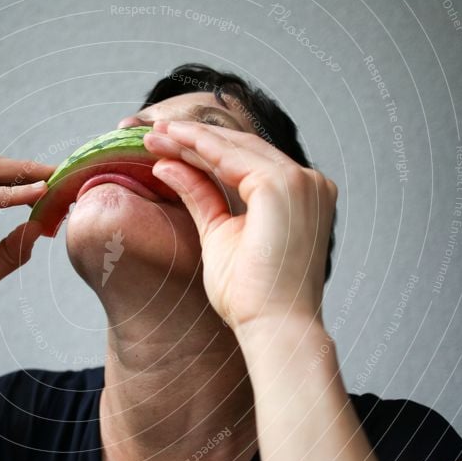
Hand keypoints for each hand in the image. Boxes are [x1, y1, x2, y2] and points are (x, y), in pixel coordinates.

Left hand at [143, 120, 336, 334]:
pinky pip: (230, 156)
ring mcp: (299, 182)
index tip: (167, 148)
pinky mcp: (281, 185)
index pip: (246, 163)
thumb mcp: (219, 234)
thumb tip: (168, 167)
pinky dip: (198, 146)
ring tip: (154, 136)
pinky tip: (170, 142)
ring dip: (190, 138)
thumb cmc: (252, 295)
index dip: (204, 152)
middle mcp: (307, 184)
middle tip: (154, 134)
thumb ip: (201, 197)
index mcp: (299, 197)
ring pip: (234, 148)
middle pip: (241, 150)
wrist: (273, 326)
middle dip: (194, 140)